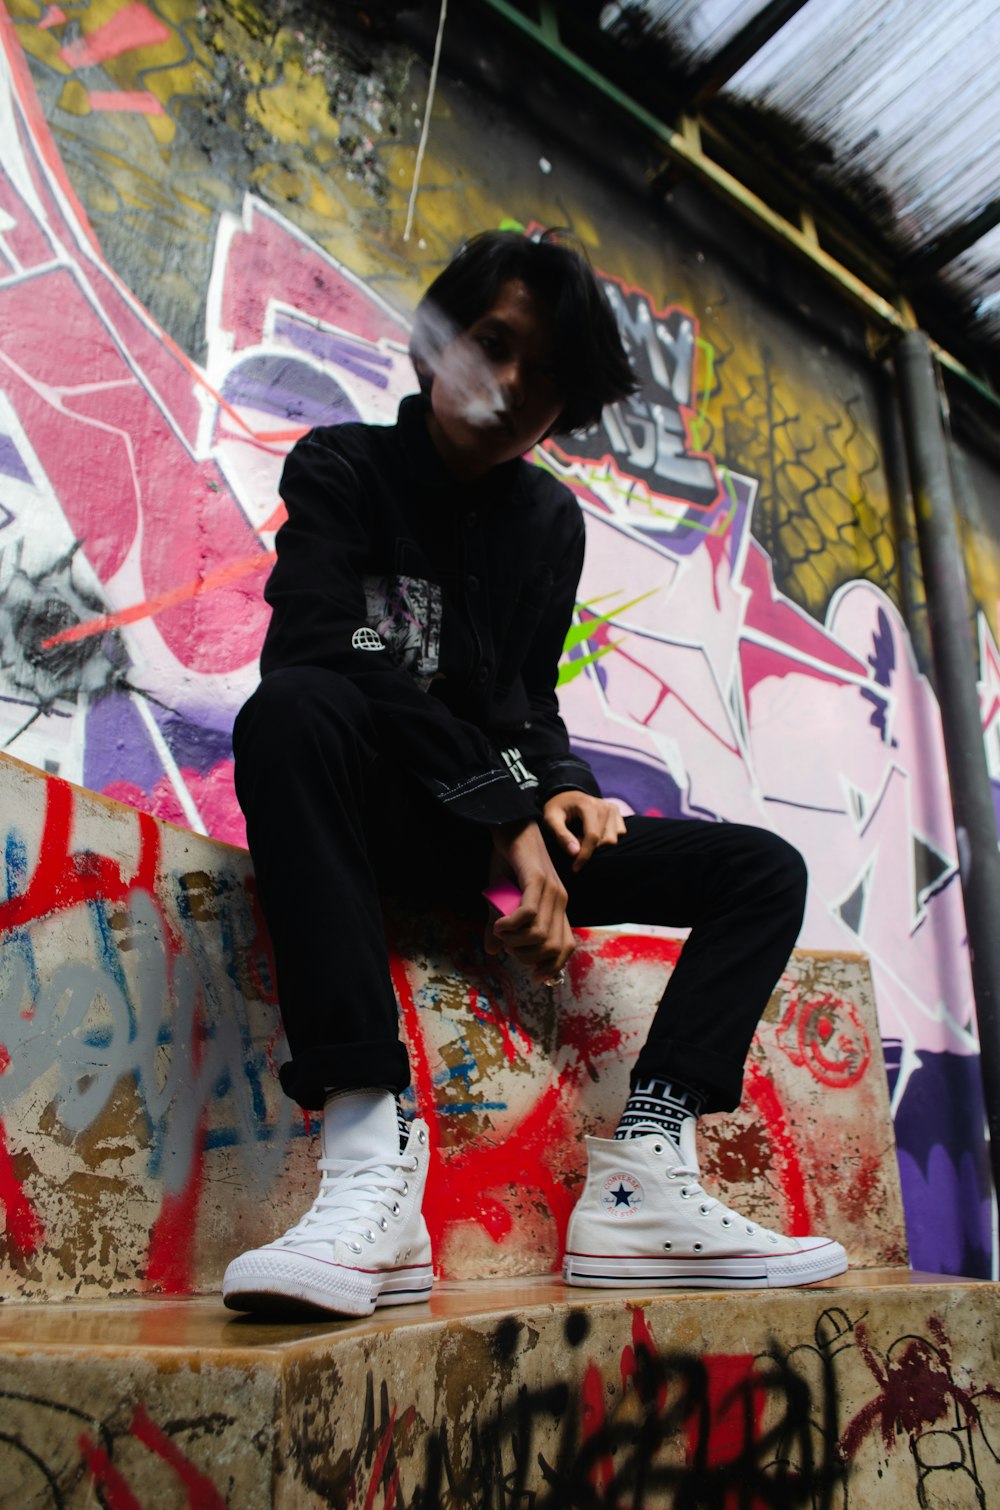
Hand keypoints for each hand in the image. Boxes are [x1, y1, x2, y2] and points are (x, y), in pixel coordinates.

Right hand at [484, 820, 574, 982]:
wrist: (510, 827)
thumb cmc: (508, 863)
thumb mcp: (501, 899)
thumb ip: (499, 926)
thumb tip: (492, 951)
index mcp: (557, 909)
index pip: (566, 948)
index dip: (551, 967)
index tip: (531, 974)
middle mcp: (560, 902)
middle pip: (551, 949)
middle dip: (525, 956)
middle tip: (506, 944)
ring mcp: (551, 891)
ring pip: (539, 935)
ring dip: (515, 941)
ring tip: (499, 930)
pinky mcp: (537, 880)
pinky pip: (528, 914)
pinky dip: (510, 925)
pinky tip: (498, 924)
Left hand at [543, 791, 626, 871]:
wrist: (566, 796)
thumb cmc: (556, 809)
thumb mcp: (551, 820)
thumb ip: (561, 836)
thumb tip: (574, 853)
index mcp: (588, 805)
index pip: (592, 836)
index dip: (585, 855)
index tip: (575, 868)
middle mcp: (604, 806)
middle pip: (605, 840)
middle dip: (589, 849)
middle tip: (574, 844)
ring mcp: (613, 809)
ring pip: (613, 839)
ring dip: (597, 845)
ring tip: (582, 838)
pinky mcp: (617, 813)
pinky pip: (619, 834)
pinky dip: (605, 839)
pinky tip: (593, 834)